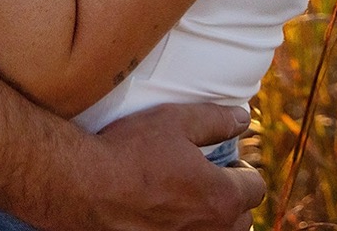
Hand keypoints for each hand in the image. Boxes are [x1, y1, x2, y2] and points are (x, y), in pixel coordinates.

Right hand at [72, 104, 264, 230]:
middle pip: (242, 219)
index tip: (228, 164)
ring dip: (212, 220)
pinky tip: (165, 216)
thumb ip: (214, 120)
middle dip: (231, 200)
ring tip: (188, 201)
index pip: (255, 187)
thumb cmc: (127, 152)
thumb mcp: (172, 122)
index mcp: (222, 196)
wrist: (81, 186)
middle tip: (207, 182)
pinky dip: (185, 229)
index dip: (244, 172)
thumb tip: (243, 118)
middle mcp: (212, 229)